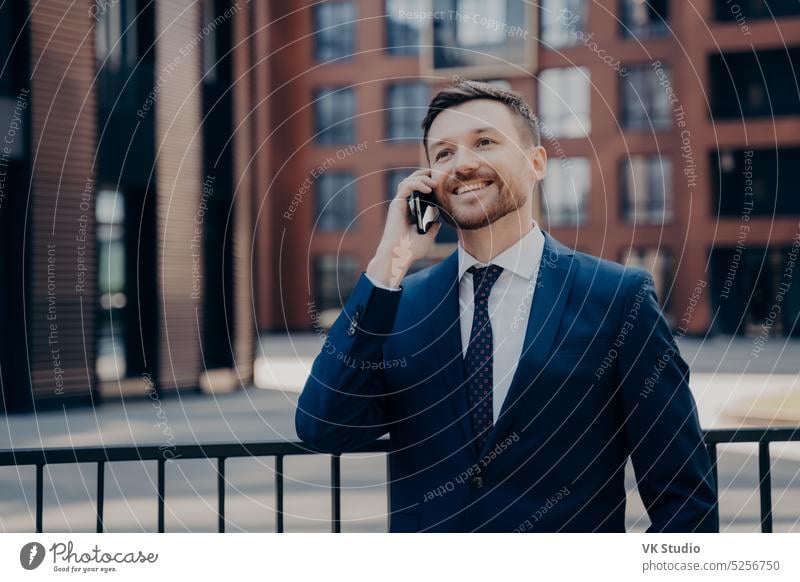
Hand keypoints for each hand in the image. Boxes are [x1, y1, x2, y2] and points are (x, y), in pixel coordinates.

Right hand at [366, 169, 440, 287]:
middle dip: (425, 175)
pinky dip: (417, 184)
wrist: (400, 256)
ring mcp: (399, 204)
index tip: (442, 184)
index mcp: (410, 212)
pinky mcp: (396, 204)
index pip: (418, 191)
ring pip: (408, 181)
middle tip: (438, 175)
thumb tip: (438, 221)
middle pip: (413, 182)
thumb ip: (432, 228)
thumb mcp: (428, 237)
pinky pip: (405, 186)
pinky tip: (428, 188)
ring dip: (422, 178)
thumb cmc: (411, 250)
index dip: (429, 184)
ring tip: (435, 183)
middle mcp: (404, 206)